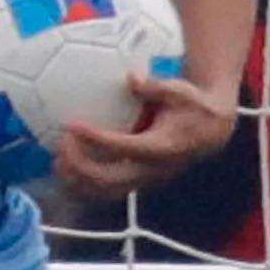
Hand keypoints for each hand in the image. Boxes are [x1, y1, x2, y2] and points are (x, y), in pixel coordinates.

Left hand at [46, 61, 236, 201]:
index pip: (124, 147)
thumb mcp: (179, 91)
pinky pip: (106, 192)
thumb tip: (132, 78)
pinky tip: (65, 169)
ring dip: (78, 180)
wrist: (212, 131)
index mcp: (163, 147)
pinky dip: (83, 186)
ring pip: (106, 191)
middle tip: (61, 143)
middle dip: (81, 165)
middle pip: (110, 178)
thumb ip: (155, 87)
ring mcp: (145, 179)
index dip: (96, 138)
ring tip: (57, 159)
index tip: (72, 124)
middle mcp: (153, 169)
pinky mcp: (137, 181)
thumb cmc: (192, 105)